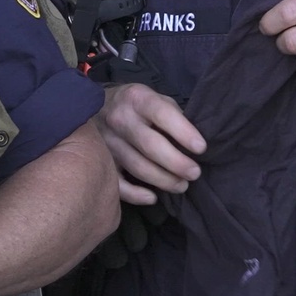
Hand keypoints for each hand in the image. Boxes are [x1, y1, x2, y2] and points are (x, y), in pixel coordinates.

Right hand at [99, 84, 205, 204]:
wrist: (94, 107)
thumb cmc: (136, 107)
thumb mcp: (154, 98)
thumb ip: (172, 115)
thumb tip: (193, 144)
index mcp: (137, 98)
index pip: (163, 114)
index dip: (183, 132)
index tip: (201, 148)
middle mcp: (120, 118)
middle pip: (151, 145)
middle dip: (177, 163)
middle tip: (194, 173)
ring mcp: (106, 141)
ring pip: (137, 167)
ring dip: (163, 180)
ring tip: (181, 185)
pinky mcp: (99, 160)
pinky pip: (117, 182)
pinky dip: (135, 195)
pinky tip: (152, 197)